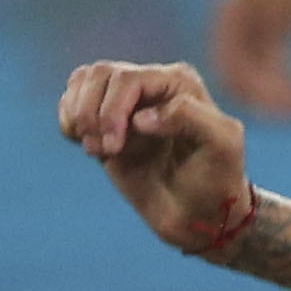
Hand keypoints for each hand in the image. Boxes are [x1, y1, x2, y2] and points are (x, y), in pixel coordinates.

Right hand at [56, 61, 255, 254]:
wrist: (200, 215)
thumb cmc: (217, 180)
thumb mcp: (222, 144)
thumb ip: (189, 116)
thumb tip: (140, 117)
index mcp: (179, 82)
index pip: (128, 78)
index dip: (114, 109)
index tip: (115, 148)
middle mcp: (151, 84)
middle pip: (100, 75)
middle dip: (93, 113)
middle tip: (107, 151)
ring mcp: (126, 103)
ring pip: (83, 81)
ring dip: (80, 115)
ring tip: (96, 149)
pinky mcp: (105, 123)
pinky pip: (72, 102)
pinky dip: (68, 120)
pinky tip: (87, 144)